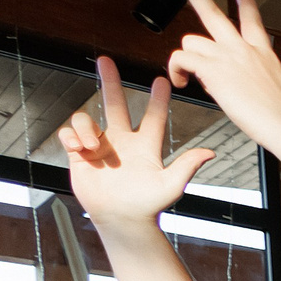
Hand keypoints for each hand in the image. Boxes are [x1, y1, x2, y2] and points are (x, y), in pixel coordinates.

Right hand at [56, 58, 212, 230]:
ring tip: (91, 147)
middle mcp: (122, 140)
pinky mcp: (80, 154)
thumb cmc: (148, 205)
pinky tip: (78, 150)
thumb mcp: (171, 185)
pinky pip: (70, 134)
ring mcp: (100, 146)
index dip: (157, 99)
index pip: (152, 116)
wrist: (122, 220)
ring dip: (86, 127)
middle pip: (115, 104)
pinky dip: (71, 137)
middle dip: (111, 81)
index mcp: (145, 145)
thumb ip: (187, 166)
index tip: (161, 80)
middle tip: (106, 60)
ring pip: (88, 119)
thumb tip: (211, 152)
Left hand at [160, 0, 280, 151]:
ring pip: (190, 40)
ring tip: (186, 75)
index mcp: (263, 53)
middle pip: (211, 11)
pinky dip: (176, 69)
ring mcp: (227, 58)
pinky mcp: (214, 71)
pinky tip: (181, 81)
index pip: (252, 18)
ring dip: (185, 57)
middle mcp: (243, 50)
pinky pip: (182, 58)